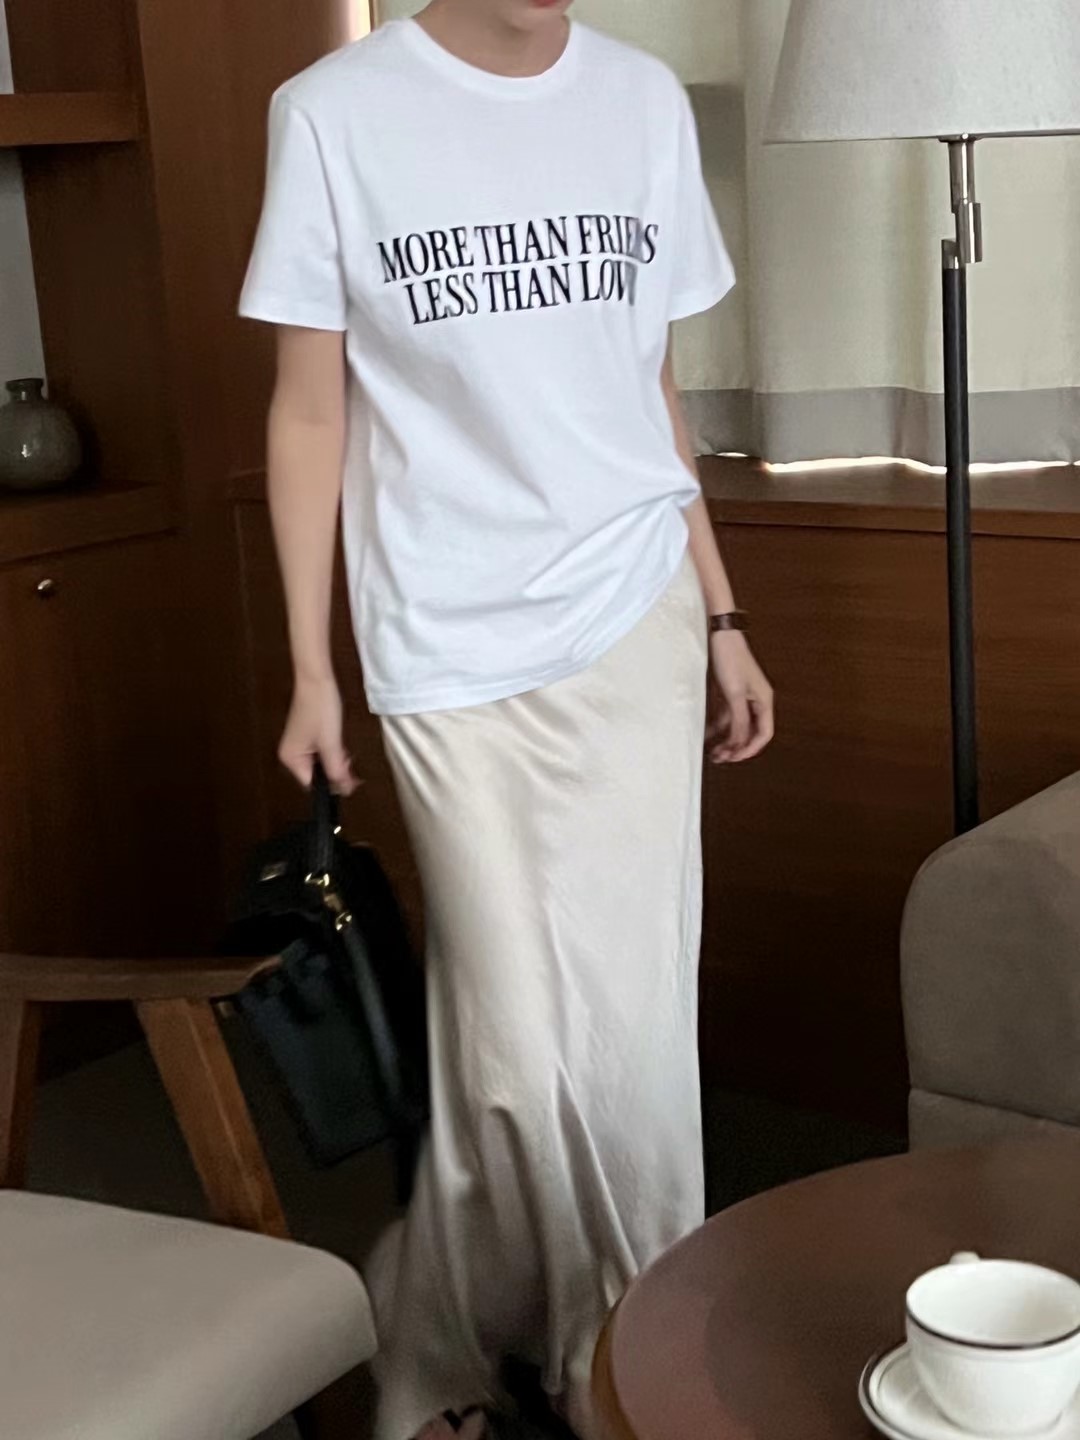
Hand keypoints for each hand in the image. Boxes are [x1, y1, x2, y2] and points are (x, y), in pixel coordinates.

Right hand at [278, 674, 357, 793]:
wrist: (317, 680)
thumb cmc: (320, 710)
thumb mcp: (331, 744)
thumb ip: (337, 770)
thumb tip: (344, 790)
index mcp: (291, 759)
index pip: (312, 784)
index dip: (332, 784)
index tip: (350, 780)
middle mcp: (290, 755)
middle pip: (316, 775)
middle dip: (335, 772)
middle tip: (349, 762)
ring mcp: (297, 745)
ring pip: (320, 764)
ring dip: (336, 761)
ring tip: (345, 751)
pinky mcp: (305, 736)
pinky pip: (320, 753)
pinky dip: (332, 752)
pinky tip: (340, 745)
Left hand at [706, 632, 774, 764]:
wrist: (719, 634)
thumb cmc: (730, 659)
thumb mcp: (734, 693)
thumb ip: (739, 719)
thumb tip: (740, 742)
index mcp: (764, 700)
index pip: (763, 733)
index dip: (750, 748)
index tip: (734, 758)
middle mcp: (755, 700)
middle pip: (749, 732)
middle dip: (736, 746)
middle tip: (720, 758)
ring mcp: (741, 697)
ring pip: (736, 725)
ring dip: (725, 739)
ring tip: (712, 751)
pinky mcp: (728, 692)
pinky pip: (725, 715)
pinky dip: (717, 726)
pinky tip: (707, 734)